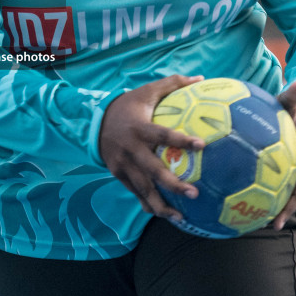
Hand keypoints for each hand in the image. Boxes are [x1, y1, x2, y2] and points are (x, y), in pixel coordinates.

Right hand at [99, 75, 205, 223]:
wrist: (94, 121)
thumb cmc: (128, 105)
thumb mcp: (146, 92)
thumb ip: (173, 84)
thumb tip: (201, 78)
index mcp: (140, 129)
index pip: (162, 135)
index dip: (181, 140)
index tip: (201, 146)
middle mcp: (131, 149)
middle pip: (153, 170)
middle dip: (173, 184)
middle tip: (194, 193)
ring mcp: (123, 164)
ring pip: (143, 188)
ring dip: (161, 204)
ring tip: (180, 217)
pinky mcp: (118, 174)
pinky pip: (134, 192)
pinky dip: (148, 204)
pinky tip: (163, 215)